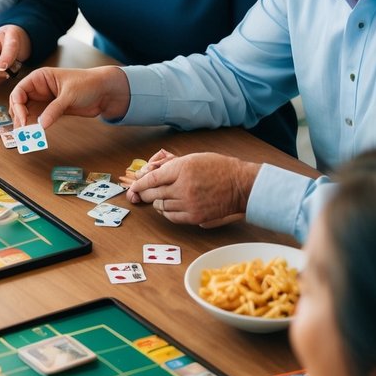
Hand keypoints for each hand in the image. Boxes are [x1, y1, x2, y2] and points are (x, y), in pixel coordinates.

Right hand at [9, 66, 130, 130]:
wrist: (105, 92)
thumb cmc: (88, 83)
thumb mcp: (69, 95)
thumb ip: (54, 109)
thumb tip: (41, 125)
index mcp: (40, 78)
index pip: (19, 91)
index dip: (17, 106)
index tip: (23, 119)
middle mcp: (39, 88)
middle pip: (19, 104)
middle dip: (19, 117)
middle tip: (22, 132)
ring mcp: (44, 100)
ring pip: (27, 113)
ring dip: (25, 125)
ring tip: (26, 137)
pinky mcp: (51, 111)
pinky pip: (38, 120)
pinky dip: (34, 128)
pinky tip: (34, 135)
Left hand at [126, 151, 259, 226]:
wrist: (241, 185)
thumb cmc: (220, 168)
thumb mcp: (194, 158)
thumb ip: (172, 166)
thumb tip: (152, 173)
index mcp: (182, 168)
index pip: (152, 178)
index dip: (140, 183)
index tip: (134, 186)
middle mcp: (183, 187)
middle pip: (154, 194)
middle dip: (144, 194)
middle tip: (141, 193)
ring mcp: (189, 203)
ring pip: (161, 206)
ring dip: (157, 203)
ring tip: (158, 199)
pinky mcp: (195, 216)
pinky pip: (172, 217)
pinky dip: (166, 213)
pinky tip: (167, 208)